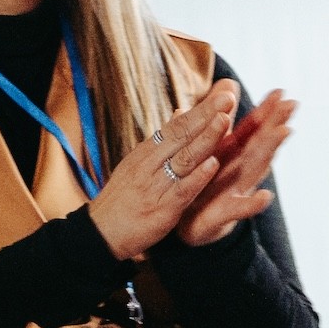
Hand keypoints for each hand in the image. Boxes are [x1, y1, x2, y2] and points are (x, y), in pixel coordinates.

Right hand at [86, 81, 243, 260]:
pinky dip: (197, 177)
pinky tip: (212, 164)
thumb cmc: (122, 198)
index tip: (220, 95)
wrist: (101, 231)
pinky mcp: (162, 208)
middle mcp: (149, 165)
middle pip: (180, 136)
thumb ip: (161, 141)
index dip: (199, 111)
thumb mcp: (136, 164)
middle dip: (206, 116)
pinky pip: (182, 189)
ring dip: (205, 139)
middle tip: (227, 98)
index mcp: (144, 154)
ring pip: (184, 158)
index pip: (175, 127)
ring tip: (224, 121)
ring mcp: (155, 185)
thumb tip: (180, 112)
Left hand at [171, 88, 295, 249]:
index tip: (281, 91)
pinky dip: (252, 203)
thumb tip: (223, 88)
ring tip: (284, 131)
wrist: (187, 223)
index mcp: (232, 153)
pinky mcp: (225, 213)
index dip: (265, 110)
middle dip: (276, 122)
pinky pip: (239, 208)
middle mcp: (240, 169)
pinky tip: (264, 196)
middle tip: (292, 104)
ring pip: (255, 167)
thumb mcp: (206, 149)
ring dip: (270, 149)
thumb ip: (216, 121)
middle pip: (261, 143)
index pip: (251, 129)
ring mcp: (237, 190)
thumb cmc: (200, 182)